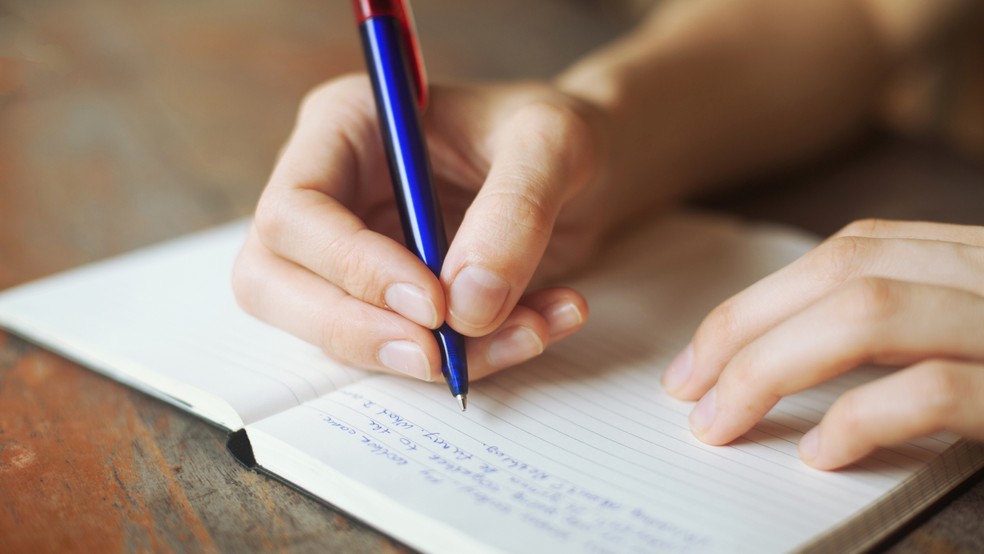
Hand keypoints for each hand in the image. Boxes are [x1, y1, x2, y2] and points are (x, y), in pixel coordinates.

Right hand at [233, 75, 607, 380]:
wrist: (590, 171)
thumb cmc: (558, 135)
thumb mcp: (555, 143)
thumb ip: (515, 212)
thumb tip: (466, 305)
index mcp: (344, 127)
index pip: (294, 211)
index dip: (350, 268)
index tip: (433, 304)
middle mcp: (331, 193)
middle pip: (276, 283)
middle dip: (357, 333)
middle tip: (439, 357)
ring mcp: (351, 254)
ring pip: (335, 333)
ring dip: (430, 356)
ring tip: (531, 330)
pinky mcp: (388, 302)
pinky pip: (401, 350)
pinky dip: (472, 358)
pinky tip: (539, 327)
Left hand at [661, 219, 983, 469]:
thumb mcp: (980, 329)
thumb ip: (919, 321)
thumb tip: (796, 353)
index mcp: (980, 256)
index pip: (852, 251)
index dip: (763, 299)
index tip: (701, 353)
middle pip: (843, 272)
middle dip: (743, 329)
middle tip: (686, 388)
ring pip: (868, 314)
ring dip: (771, 369)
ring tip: (722, 422)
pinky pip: (929, 392)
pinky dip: (859, 419)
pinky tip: (819, 453)